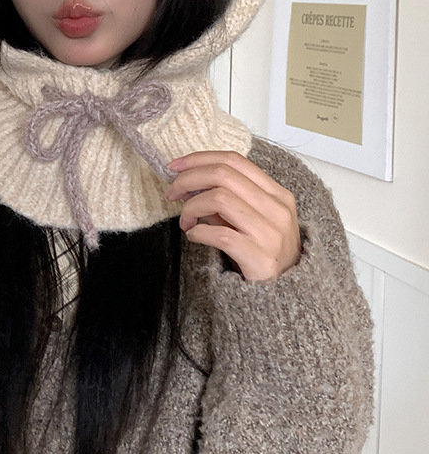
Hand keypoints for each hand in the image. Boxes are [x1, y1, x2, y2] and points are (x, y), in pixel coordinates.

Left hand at [165, 151, 300, 281]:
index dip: (199, 158)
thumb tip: (186, 181)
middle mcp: (277, 208)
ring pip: (219, 198)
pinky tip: (194, 236)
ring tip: (185, 221)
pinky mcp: (260, 256)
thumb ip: (222, 198)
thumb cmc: (261, 251)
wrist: (283, 294)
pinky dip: (199, 231)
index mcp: (276, 193)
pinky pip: (219, 234)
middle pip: (223, 174)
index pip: (234, 160)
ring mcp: (271, 232)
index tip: (174, 166)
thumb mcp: (247, 219)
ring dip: (192, 207)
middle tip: (171, 192)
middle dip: (188, 179)